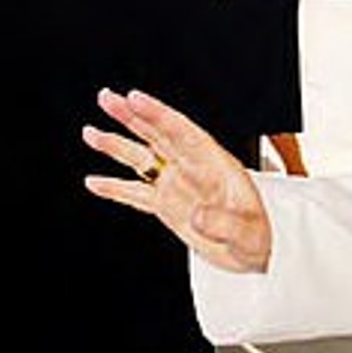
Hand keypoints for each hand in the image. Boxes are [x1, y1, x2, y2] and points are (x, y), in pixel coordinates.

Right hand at [84, 88, 270, 273]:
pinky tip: (94, 182)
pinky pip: (136, 194)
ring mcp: (178, 186)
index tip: (136, 99)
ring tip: (90, 133)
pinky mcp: (168, 207)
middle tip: (108, 98)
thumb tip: (198, 215)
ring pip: (142, 159)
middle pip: (157, 136)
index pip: (182, 132)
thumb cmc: (261, 237)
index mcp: (215, 164)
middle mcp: (193, 169)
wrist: (258, 254)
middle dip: (132, 116)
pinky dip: (115, 188)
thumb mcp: (248, 232)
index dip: (158, 114)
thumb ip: (223, 222)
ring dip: (117, 145)